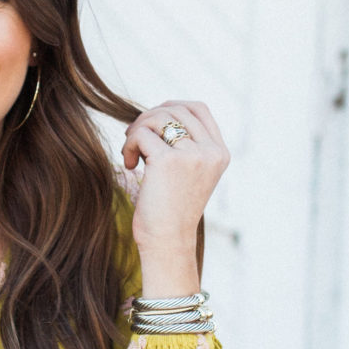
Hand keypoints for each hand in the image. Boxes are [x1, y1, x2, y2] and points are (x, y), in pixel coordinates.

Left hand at [121, 100, 228, 293]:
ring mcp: (193, 155)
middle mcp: (211, 151)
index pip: (198, 108)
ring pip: (157, 118)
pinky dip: (129, 146)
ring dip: (137, 131)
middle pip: (175, 109)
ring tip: (132, 154)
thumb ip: (186, 144)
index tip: (152, 123)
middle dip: (148, 119)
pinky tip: (130, 165)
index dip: (171, 107)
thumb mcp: (190, 173)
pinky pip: (141, 134)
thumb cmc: (171, 210)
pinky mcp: (169, 161)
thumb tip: (159, 112)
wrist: (168, 242)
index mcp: (220, 153)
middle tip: (134, 140)